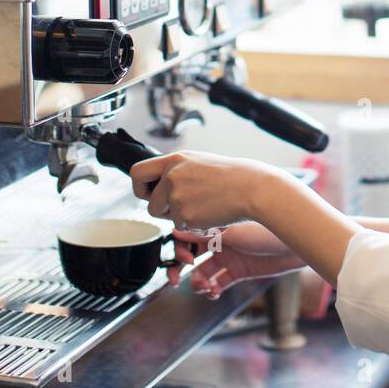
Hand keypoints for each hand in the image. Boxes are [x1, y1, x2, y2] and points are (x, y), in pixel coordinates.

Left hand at [129, 150, 272, 230]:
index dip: (140, 186)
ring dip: (179, 216)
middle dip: (161, 209)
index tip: (150, 192)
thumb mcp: (198, 163)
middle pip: (150, 203)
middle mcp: (171, 177)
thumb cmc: (230, 176)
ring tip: (203, 204)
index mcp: (174, 160)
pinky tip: (210, 212)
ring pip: (166, 218)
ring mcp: (177, 197)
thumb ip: (176, 172)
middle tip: (181, 205)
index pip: (137, 172)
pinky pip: (182, 227)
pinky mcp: (185, 216)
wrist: (251, 188)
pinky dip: (194, 224)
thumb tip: (158, 186)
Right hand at [167, 222, 305, 295]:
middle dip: (179, 268)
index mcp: (215, 223)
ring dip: (197, 282)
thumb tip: (178, 229)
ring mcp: (229, 255)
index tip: (181, 257)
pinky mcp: (239, 271)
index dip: (179, 247)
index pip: (188, 234)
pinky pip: (218, 282)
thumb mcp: (232, 231)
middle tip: (174, 278)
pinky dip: (212, 289)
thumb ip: (204, 234)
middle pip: (191, 254)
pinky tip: (213, 291)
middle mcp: (219, 239)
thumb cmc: (266, 229)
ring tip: (202, 287)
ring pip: (202, 272)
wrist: (294, 244)